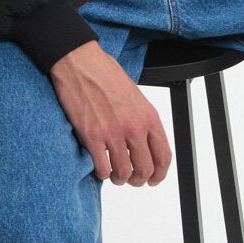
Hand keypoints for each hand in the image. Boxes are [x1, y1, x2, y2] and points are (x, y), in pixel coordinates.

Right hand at [49, 41, 171, 185]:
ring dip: (119, 179)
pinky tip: (100, 167)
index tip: (154, 178)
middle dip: (139, 180)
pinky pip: (102, 168)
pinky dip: (102, 173)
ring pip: (123, 173)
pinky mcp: (91, 136)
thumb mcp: (135, 97)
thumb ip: (142, 121)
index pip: (163, 155)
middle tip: (132, 179)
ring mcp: (112, 133)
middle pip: (144, 169)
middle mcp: (134, 127)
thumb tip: (144, 144)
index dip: (160, 174)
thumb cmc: (105, 74)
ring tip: (114, 175)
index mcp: (148, 116)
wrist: (80, 62)